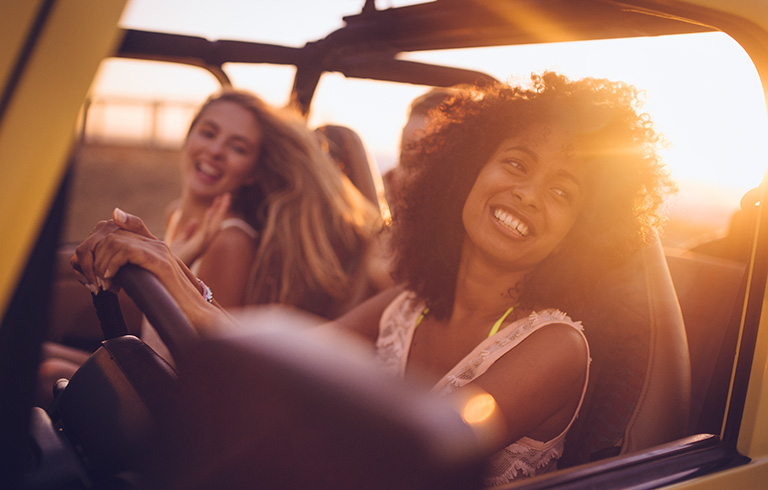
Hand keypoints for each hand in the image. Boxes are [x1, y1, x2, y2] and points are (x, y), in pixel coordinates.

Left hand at [71, 208, 234, 335]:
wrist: (193, 314)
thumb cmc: (171, 304)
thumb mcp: (145, 283)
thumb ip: (131, 272)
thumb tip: (110, 274)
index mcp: (154, 247)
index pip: (124, 225)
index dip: (102, 239)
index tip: (95, 262)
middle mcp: (157, 244)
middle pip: (113, 232)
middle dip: (96, 255)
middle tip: (96, 279)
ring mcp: (160, 250)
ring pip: (115, 240)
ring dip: (101, 262)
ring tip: (104, 282)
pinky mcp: (160, 261)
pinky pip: (126, 251)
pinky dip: (111, 265)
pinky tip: (111, 280)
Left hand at [169, 193, 230, 265]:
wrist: (166, 267)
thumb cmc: (174, 257)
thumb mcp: (180, 241)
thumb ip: (188, 232)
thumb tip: (194, 221)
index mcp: (201, 239)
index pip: (211, 223)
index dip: (215, 211)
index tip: (218, 199)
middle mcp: (205, 241)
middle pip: (216, 222)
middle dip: (221, 209)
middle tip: (227, 195)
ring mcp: (202, 244)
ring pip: (214, 225)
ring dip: (219, 212)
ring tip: (223, 199)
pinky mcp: (197, 247)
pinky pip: (205, 232)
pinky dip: (207, 222)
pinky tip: (210, 211)